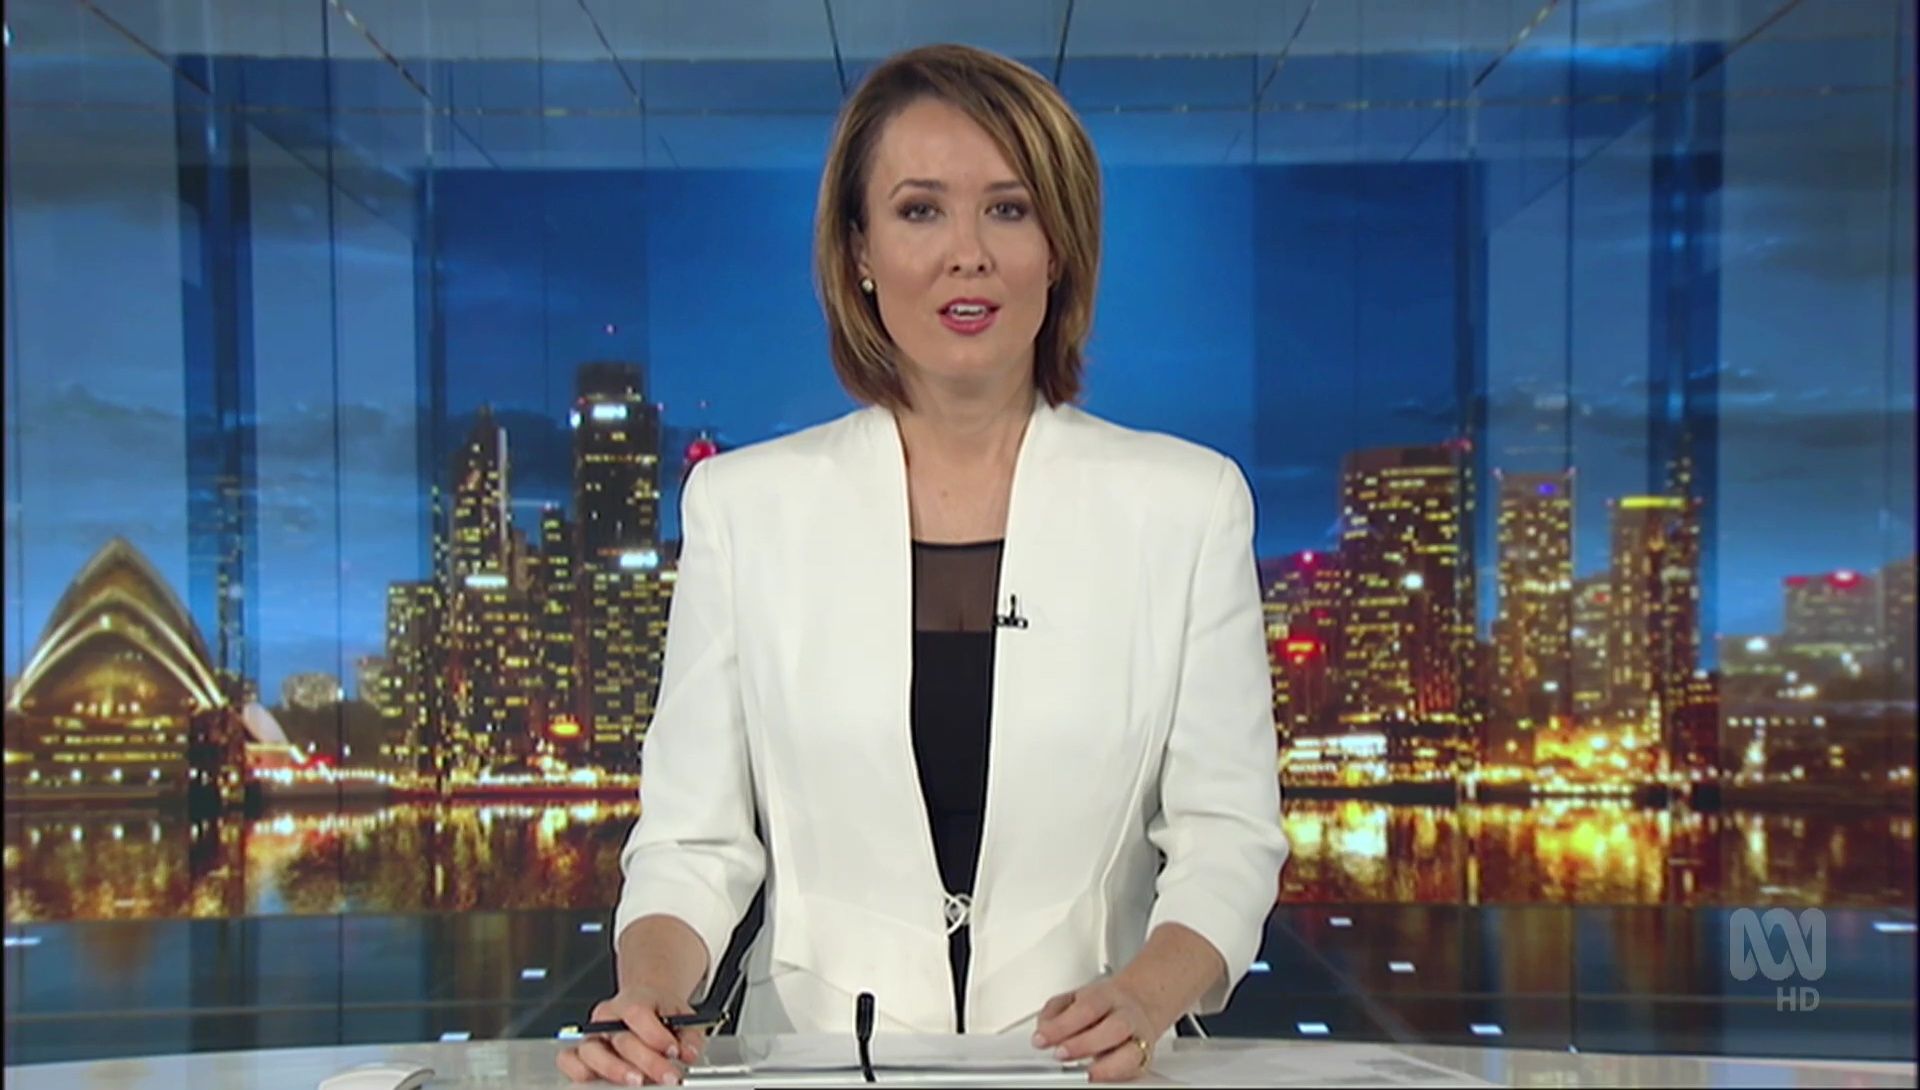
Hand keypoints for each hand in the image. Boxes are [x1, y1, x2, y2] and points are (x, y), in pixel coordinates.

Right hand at [555, 985, 707, 1085]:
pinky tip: (600, 1081)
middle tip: (667, 1076)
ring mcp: (592, 1034)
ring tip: (638, 1082)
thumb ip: (689, 1035)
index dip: (656, 1035)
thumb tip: (689, 1052)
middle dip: (647, 1062)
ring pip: (591, 1052)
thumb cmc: (659, 1012)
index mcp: (633, 1000)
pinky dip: (579, 1072)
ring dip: (615, 1070)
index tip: (674, 1050)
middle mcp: (608, 1016)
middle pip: (621, 1039)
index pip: (638, 1013)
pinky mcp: (580, 1051)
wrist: (644, 1004)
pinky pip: (569, 1061)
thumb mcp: (681, 1016)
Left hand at [1031, 976, 1165, 1082]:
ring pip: (1131, 1052)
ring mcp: (1139, 1038)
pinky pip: (1134, 1070)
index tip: (1041, 1039)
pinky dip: (1116, 1076)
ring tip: (1084, 1074)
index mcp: (1106, 996)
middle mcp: (1126, 1016)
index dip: (1062, 1025)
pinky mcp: (1143, 1059)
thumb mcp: (1073, 999)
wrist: (1138, 1004)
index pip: (1086, 1008)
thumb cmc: (1101, 1005)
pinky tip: (1098, 1077)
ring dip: (1105, 1067)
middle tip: (1060, 1054)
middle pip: (1114, 1027)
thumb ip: (1054, 1012)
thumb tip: (1043, 1031)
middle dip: (1084, 1044)